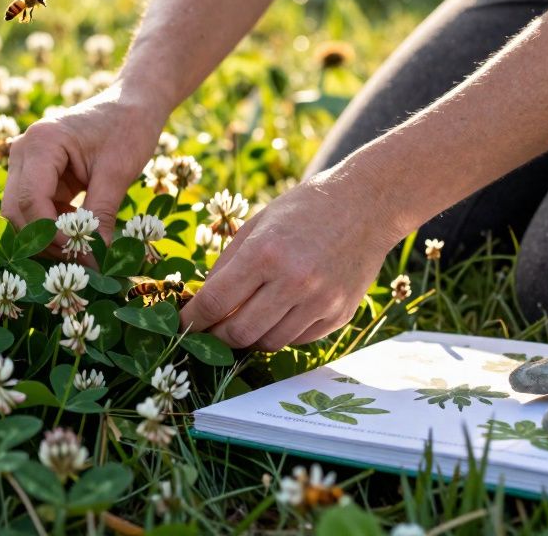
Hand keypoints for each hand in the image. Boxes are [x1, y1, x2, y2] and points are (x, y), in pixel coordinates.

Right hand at [2, 82, 165, 244]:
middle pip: (15, 209)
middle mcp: (24, 150)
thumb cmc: (128, 129)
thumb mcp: (118, 174)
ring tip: (83, 247)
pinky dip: (54, 226)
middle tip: (79, 259)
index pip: (29, 200)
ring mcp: (27, 162)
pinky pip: (35, 208)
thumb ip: (101, 217)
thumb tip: (95, 262)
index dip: (50, 233)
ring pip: (20, 213)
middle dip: (44, 239)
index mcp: (41, 142)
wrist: (132, 104)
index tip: (80, 253)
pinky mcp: (37, 174)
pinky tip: (81, 231)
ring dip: (47, 236)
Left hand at [179, 171, 399, 351]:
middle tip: (209, 331)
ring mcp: (319, 301)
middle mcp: (293, 280)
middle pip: (239, 332)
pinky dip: (280, 333)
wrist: (367, 204)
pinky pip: (298, 340)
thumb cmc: (304, 209)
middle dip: (217, 337)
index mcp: (264, 253)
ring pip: (268, 343)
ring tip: (244, 321)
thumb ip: (226, 266)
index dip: (191, 320)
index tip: (181, 325)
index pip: (214, 302)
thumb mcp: (256, 225)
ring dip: (249, 338)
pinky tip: (278, 315)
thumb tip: (201, 303)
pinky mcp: (339, 314)